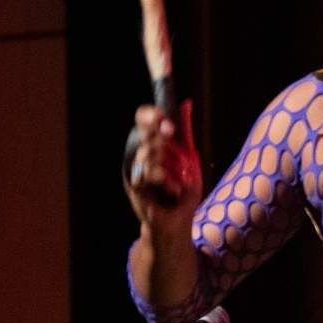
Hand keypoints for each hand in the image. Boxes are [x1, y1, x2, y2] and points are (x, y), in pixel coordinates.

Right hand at [124, 98, 201, 229]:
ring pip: (148, 152)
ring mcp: (135, 168)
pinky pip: (148, 173)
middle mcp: (140, 152)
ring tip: (180, 179)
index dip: (151, 114)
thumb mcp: (189, 156)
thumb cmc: (183, 188)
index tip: (167, 119)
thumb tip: (186, 102)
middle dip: (161, 133)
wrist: (179, 220)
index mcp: (153, 142)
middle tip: (172, 134)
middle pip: (144, 132)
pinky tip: (175, 190)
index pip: (143, 118)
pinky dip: (167, 181)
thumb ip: (185, 131)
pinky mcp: (133, 184)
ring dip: (170, 165)